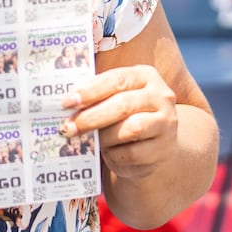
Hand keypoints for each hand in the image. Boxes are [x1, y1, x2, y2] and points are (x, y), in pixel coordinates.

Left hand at [62, 65, 181, 184]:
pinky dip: (113, 155)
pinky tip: (107, 153)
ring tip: (89, 141)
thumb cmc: (127, 117)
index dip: (90, 91)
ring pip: (129, 129)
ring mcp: (165, 124)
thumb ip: (97, 97)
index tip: (67, 103)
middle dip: (91, 117)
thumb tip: (66, 105)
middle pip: (123, 105)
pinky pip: (132, 153)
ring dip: (103, 137)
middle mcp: (161, 97)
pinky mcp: (163, 150)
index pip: (117, 79)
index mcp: (146, 76)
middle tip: (68, 127)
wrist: (156, 145)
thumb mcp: (116, 99)